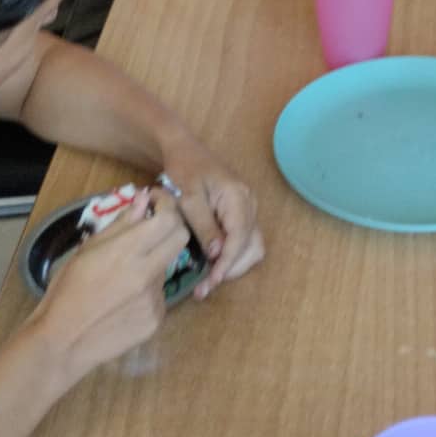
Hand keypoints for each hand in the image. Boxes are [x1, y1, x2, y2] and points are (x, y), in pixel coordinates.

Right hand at [33, 188, 188, 377]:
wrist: (62, 342)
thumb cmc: (66, 291)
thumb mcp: (86, 250)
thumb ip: (120, 224)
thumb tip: (142, 200)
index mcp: (128, 251)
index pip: (169, 218)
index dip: (166, 204)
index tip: (155, 202)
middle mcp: (148, 273)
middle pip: (180, 238)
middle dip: (170, 227)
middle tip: (150, 229)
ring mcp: (155, 299)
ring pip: (166, 268)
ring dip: (153, 263)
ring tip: (122, 276)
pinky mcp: (156, 320)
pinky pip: (159, 295)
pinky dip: (147, 291)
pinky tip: (124, 301)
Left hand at [164, 150, 263, 297]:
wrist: (183, 149)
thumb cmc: (184, 170)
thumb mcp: (188, 198)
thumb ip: (204, 225)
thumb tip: (217, 254)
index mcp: (238, 196)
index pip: (239, 237)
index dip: (227, 263)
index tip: (211, 282)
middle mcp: (249, 203)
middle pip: (251, 245)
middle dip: (230, 269)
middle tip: (205, 287)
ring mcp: (247, 208)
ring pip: (252, 246)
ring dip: (233, 265)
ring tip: (209, 279)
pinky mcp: (240, 213)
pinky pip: (244, 240)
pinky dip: (232, 256)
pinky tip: (214, 264)